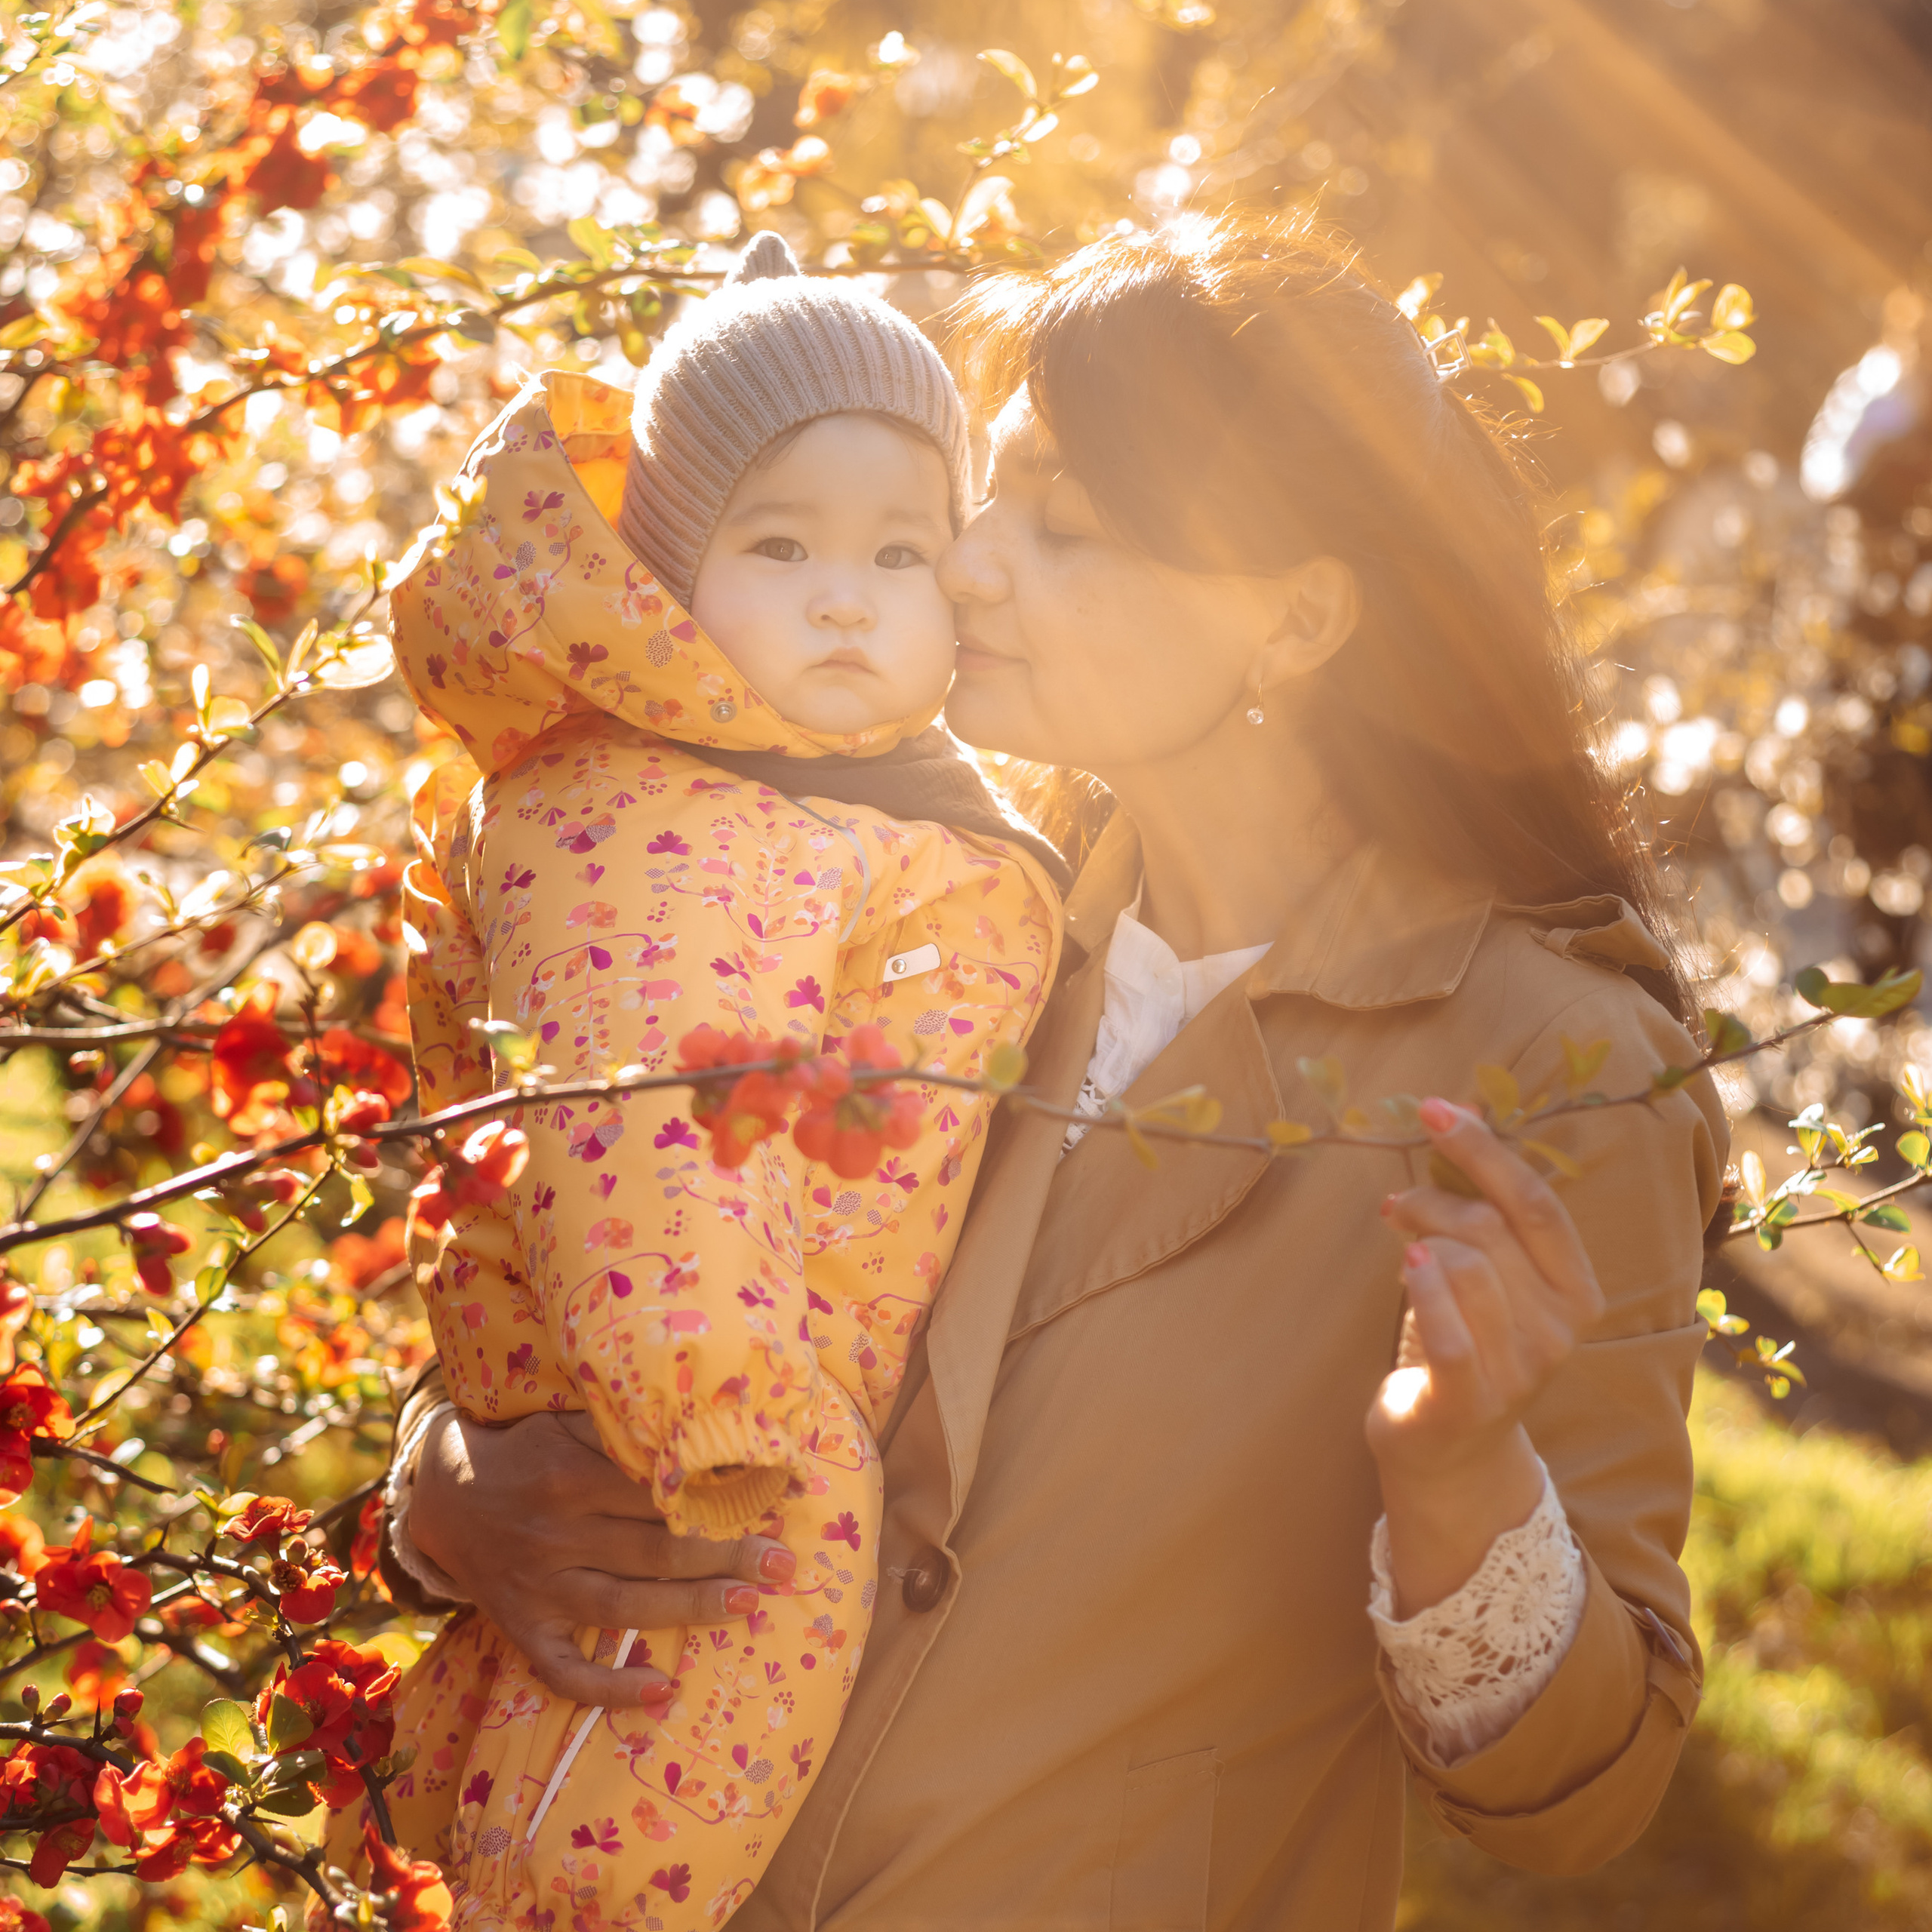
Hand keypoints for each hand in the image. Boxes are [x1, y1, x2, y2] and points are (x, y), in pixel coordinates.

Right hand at [411, 1407, 795, 1708]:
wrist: (443, 1494)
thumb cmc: (526, 1451)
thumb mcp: (562, 1423)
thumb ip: (618, 1433)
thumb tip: (696, 1429)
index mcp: (569, 1474)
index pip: (656, 1491)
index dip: (714, 1497)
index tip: (771, 1501)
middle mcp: (554, 1533)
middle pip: (653, 1549)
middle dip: (724, 1556)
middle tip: (783, 1564)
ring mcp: (538, 1587)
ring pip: (623, 1604)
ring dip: (688, 1609)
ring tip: (748, 1606)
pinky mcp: (522, 1628)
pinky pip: (563, 1669)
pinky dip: (609, 1687)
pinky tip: (659, 1691)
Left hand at [1366, 1097, 1604, 1614]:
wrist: (1450, 1455)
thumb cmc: (1463, 1343)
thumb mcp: (1486, 1274)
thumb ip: (1481, 1209)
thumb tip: (1459, 1114)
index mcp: (1576, 1291)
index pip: (1536, 1203)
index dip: (1486, 1149)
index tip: (1435, 1109)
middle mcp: (1560, 1331)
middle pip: (1491, 1228)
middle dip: (1434, 1200)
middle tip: (1398, 1205)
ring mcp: (1521, 1371)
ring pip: (1465, 1266)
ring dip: (1420, 1242)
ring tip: (1402, 1251)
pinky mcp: (1471, 1402)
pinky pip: (1450, 1334)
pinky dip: (1424, 1293)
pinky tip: (1406, 1267)